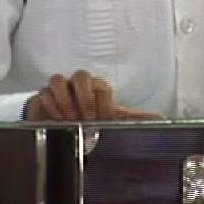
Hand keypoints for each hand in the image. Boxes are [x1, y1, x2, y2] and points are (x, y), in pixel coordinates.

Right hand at [23, 70, 159, 120]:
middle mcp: (77, 85)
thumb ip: (135, 119)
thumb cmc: (91, 120)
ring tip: (70, 118)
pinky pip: (42, 93)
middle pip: (81, 75)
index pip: (101, 86)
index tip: (104, 117)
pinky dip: (50, 106)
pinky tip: (56, 120)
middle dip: (85, 96)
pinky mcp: (42, 98)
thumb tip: (162, 118)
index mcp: (97, 88)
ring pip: (57, 79)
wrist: (65, 128)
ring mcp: (58, 90)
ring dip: (64, 99)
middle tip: (87, 116)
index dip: (103, 100)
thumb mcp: (114, 121)